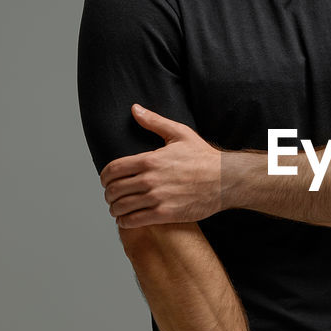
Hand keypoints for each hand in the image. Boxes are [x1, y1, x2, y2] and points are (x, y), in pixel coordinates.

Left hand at [100, 104, 222, 226]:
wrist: (225, 180)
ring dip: (115, 209)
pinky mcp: (165, 214)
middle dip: (108, 194)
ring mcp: (157, 198)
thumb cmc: (204, 157)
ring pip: (121, 207)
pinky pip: (135, 221)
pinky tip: (126, 220)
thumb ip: (154, 121)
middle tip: (112, 196)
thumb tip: (135, 109)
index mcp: (150, 159)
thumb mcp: (180, 133)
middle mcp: (150, 179)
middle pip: (114, 190)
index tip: (106, 181)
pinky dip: (125, 222)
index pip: (112, 170)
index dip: (104, 177)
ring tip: (117, 209)